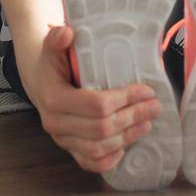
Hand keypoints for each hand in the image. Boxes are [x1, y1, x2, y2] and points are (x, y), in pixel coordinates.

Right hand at [23, 24, 162, 175]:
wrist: (40, 83)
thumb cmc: (53, 64)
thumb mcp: (52, 47)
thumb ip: (57, 38)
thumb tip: (68, 32)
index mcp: (54, 98)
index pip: (96, 105)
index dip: (125, 99)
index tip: (146, 90)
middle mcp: (55, 124)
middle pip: (102, 128)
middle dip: (133, 117)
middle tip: (154, 106)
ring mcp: (62, 140)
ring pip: (99, 147)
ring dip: (127, 137)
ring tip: (147, 123)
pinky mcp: (69, 149)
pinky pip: (89, 163)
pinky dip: (108, 160)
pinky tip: (124, 148)